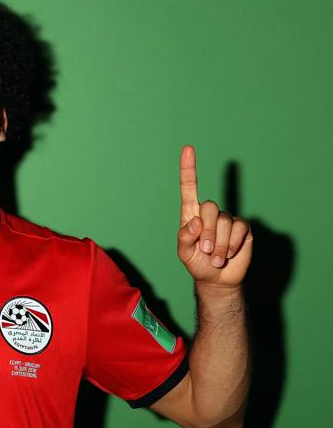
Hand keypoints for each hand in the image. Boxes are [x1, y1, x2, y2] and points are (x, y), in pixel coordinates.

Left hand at [178, 146, 251, 287]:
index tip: (188, 148)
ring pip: (225, 222)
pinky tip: (229, 254)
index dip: (188, 168)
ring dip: (219, 245)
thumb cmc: (197, 263)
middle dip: (208, 233)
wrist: (216, 279)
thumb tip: (196, 221)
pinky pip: (239, 229)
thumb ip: (184, 237)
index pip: (189, 187)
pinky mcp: (242, 228)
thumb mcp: (184, 253)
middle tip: (206, 251)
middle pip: (210, 208)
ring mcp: (227, 219)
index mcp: (191, 214)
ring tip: (216, 258)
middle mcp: (210, 213)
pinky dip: (232, 245)